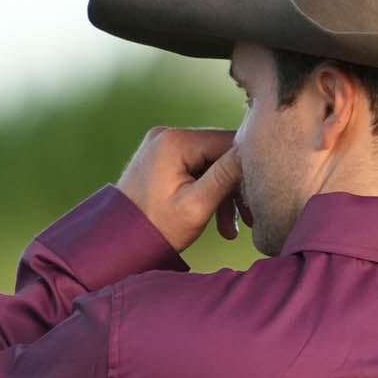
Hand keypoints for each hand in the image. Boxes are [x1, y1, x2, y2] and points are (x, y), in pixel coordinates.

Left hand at [116, 126, 252, 253]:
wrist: (118, 243)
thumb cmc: (157, 229)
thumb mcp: (196, 206)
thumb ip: (225, 176)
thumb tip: (253, 151)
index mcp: (175, 141)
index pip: (228, 142)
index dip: (247, 168)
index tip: (258, 197)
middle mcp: (168, 134)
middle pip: (220, 153)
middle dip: (235, 187)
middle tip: (250, 220)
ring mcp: (163, 145)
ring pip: (210, 164)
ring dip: (223, 195)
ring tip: (231, 230)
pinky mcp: (163, 159)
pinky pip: (196, 170)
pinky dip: (207, 192)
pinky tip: (219, 222)